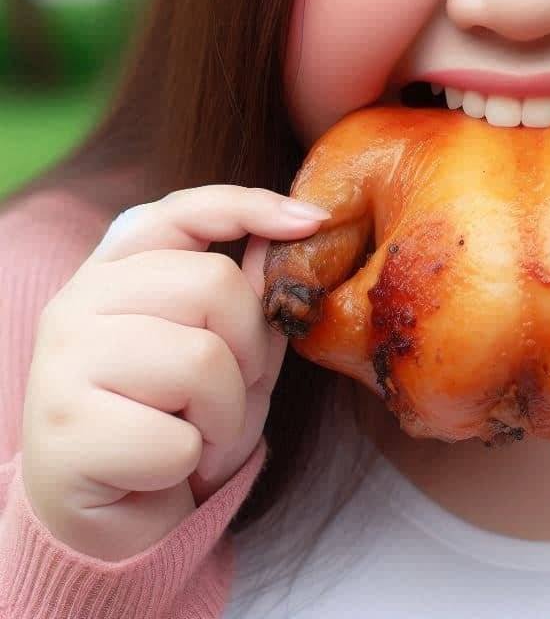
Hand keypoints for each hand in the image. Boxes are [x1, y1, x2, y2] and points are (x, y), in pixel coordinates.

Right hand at [21, 185, 330, 561]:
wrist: (116, 517)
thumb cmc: (178, 419)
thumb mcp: (228, 348)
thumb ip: (248, 291)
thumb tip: (290, 227)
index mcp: (116, 270)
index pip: (183, 211)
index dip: (251, 206)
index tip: (312, 220)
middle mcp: (78, 302)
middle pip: (214, 284)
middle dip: (249, 349)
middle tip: (229, 394)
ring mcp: (61, 363)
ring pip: (202, 361)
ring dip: (225, 414)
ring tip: (196, 434)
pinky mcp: (62, 432)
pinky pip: (177, 439)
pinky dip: (192, 462)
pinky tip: (163, 469)